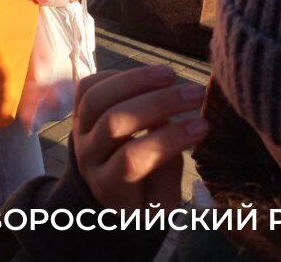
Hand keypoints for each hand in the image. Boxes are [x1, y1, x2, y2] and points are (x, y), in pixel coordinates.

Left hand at [72, 66, 207, 211]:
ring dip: (136, 80)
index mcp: (108, 186)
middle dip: (158, 104)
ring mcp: (79, 130)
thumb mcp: (160, 205)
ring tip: (171, 74)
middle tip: (195, 93)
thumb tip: (172, 130)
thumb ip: (167, 175)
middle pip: (115, 122)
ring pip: (97, 98)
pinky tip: (149, 75)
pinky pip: (89, 86)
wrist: (103, 188)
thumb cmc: (140, 196)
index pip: (132, 159)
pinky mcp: (77, 109)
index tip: (203, 126)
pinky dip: (118, 76)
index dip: (168, 140)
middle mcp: (87, 156)